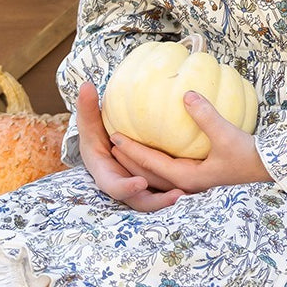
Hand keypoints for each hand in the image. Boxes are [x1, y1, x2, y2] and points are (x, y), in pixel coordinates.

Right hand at [76, 81, 185, 212]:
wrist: (100, 148)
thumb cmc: (93, 134)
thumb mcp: (89, 125)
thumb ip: (86, 109)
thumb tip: (84, 85)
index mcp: (106, 177)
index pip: (115, 188)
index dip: (127, 187)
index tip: (140, 183)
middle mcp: (124, 188)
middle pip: (141, 201)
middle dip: (158, 201)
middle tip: (178, 195)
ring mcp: (139, 191)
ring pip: (157, 199)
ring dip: (173, 199)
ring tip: (192, 193)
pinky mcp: (153, 188)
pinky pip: (166, 191)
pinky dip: (179, 190)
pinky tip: (201, 182)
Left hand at [108, 91, 273, 194]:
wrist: (271, 168)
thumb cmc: (250, 155)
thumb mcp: (227, 134)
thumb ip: (206, 115)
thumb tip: (186, 94)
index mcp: (189, 177)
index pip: (152, 164)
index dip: (132, 150)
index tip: (114, 136)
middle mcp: (188, 183)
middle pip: (149, 173)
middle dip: (128, 160)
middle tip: (110, 142)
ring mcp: (194, 182)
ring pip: (158, 174)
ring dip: (140, 162)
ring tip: (125, 147)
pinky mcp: (201, 176)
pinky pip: (171, 169)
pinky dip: (157, 160)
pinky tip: (156, 146)